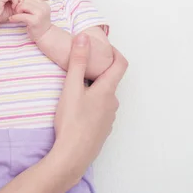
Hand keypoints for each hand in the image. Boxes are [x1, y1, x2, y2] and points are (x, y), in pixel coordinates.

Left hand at [8, 0, 51, 40]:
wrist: (45, 36)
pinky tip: (11, 19)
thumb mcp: (37, 12)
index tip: (17, 7)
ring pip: (23, 6)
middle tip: (15, 11)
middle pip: (25, 0)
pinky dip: (14, 17)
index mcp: (43, 4)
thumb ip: (31, 5)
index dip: (21, 1)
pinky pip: (21, 16)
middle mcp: (43, 7)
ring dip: (16, 10)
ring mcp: (40, 13)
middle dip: (18, 5)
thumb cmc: (38, 23)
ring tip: (14, 15)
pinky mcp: (35, 21)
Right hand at [53, 34, 127, 181]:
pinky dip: (92, 102)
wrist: (73, 154)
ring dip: (93, 87)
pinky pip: (100, 109)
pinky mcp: (102, 128)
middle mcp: (112, 103)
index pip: (121, 64)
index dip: (114, 52)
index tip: (101, 46)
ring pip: (104, 95)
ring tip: (75, 86)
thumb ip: (78, 62)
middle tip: (81, 64)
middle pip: (110, 80)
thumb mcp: (71, 88)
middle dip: (97, 70)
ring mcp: (109, 117)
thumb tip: (84, 38)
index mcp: (107, 90)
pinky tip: (76, 107)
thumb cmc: (72, 121)